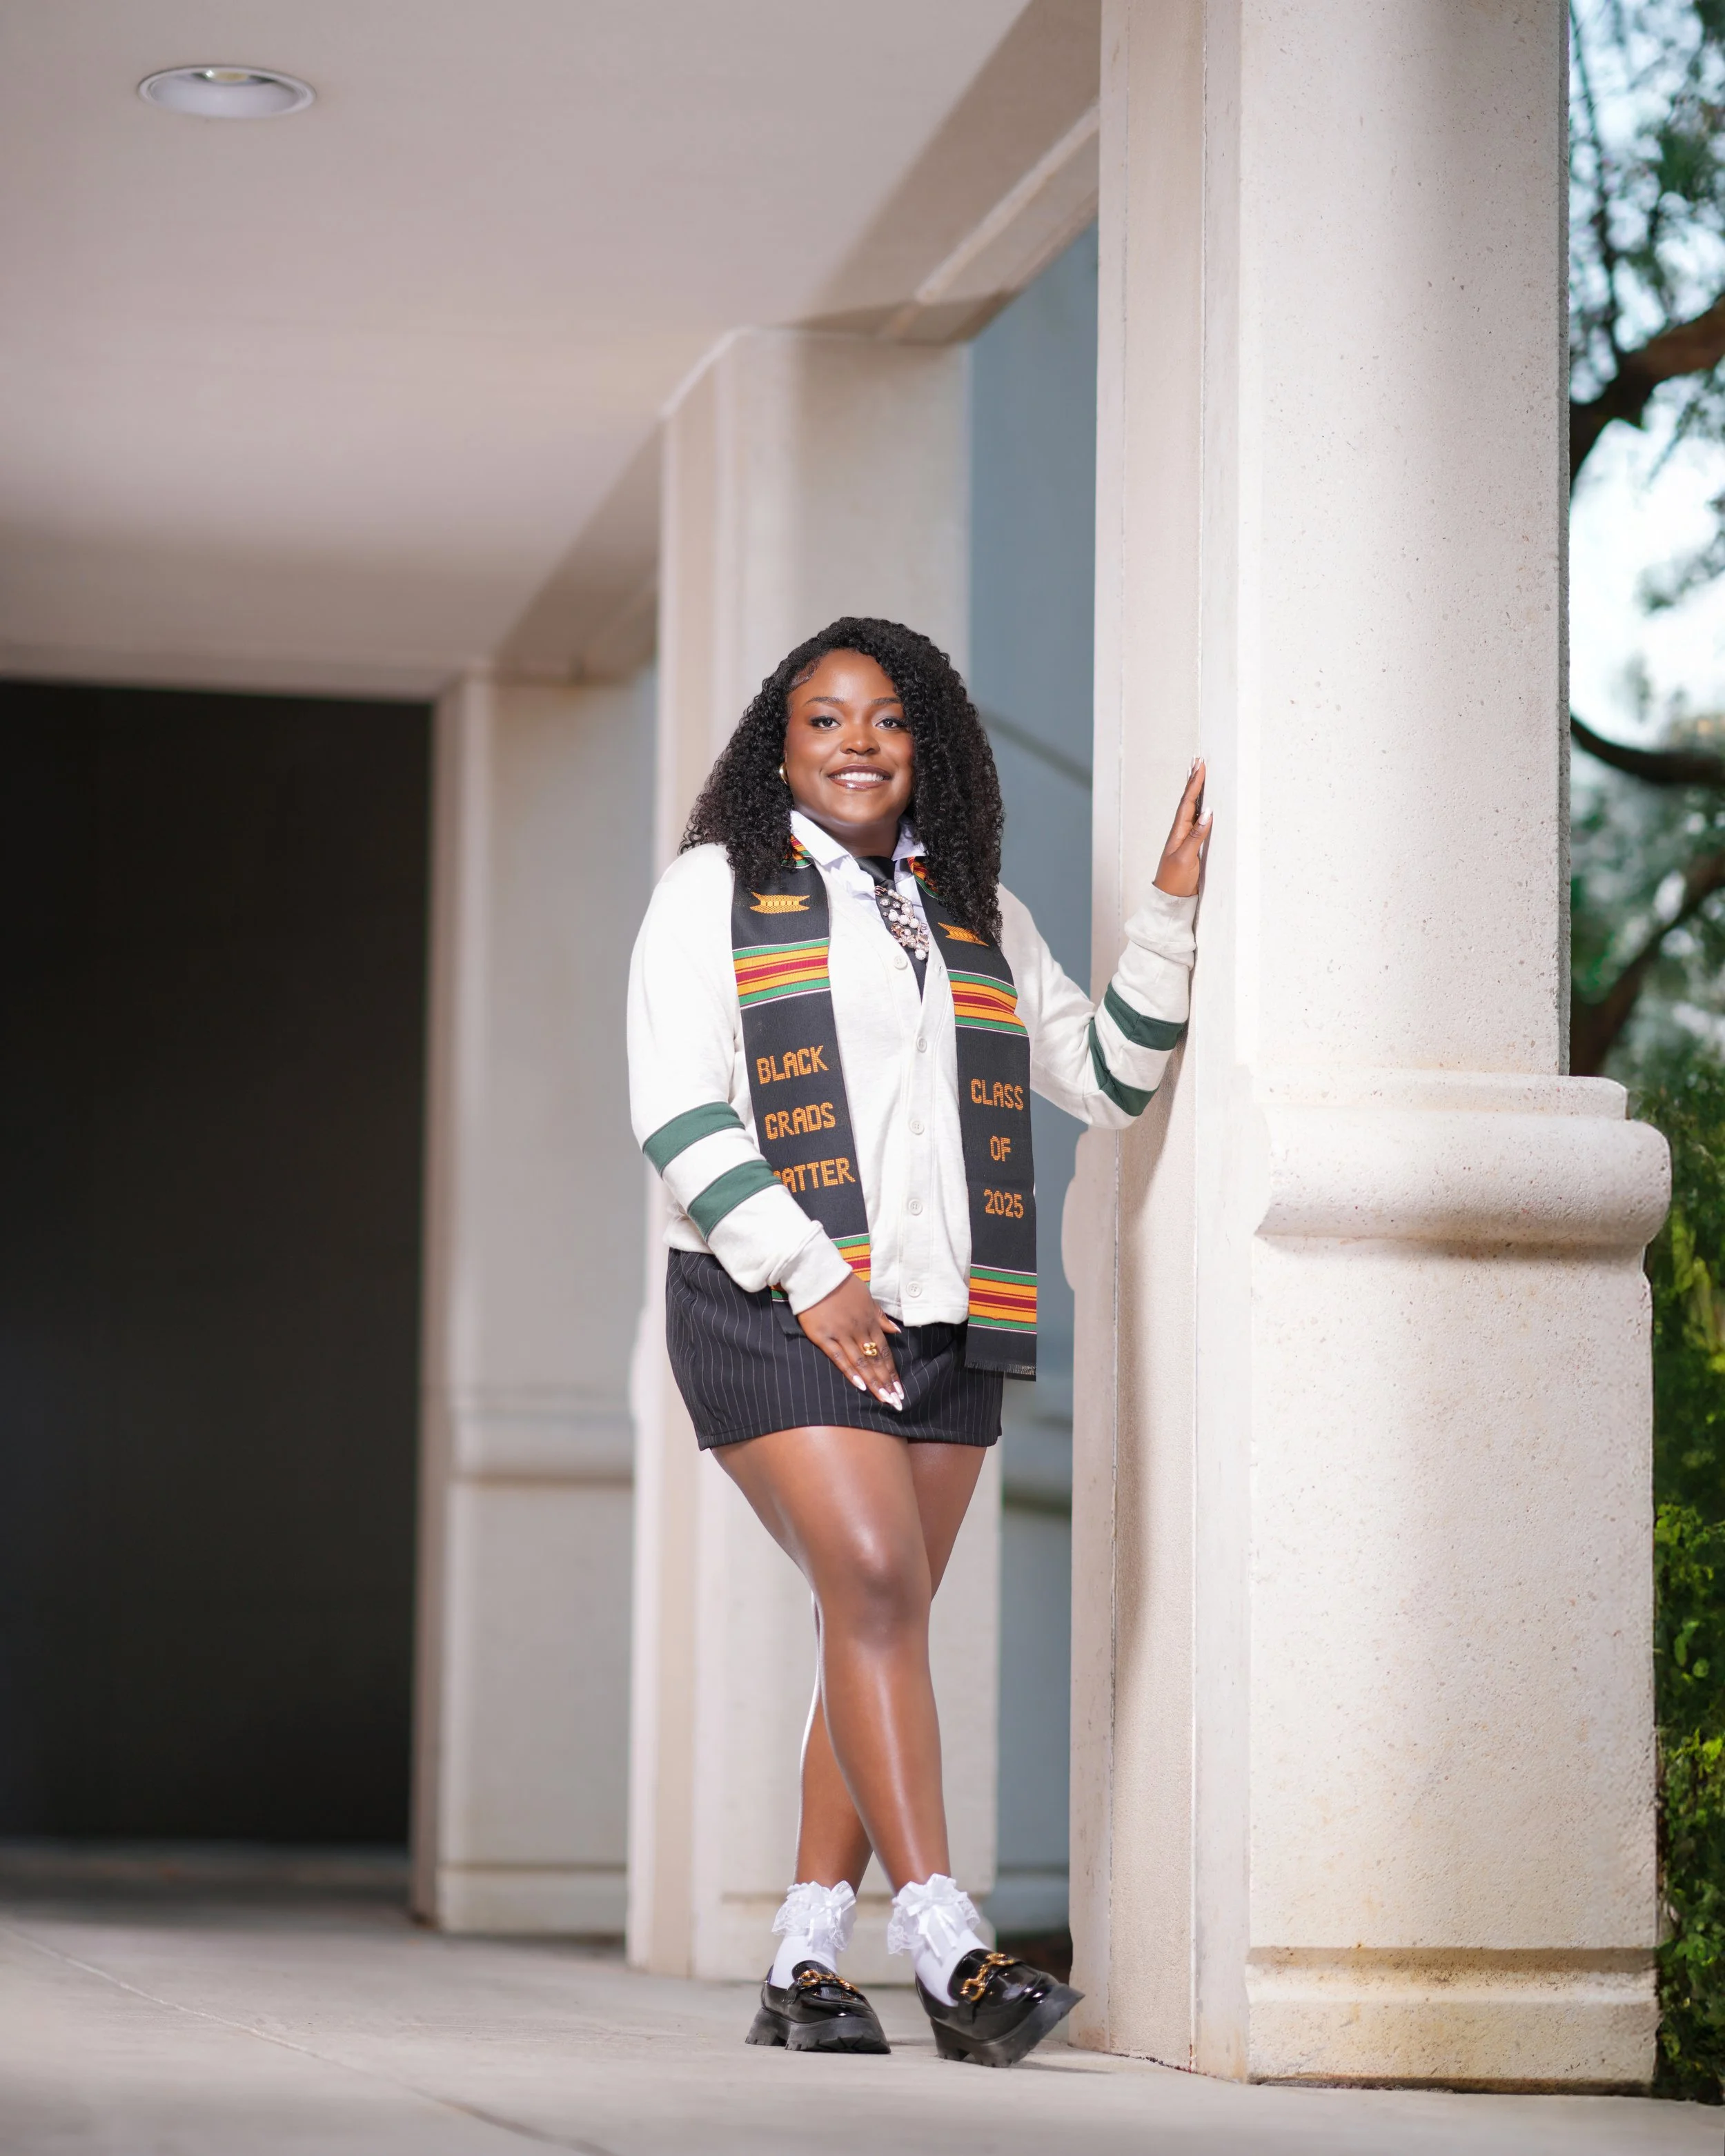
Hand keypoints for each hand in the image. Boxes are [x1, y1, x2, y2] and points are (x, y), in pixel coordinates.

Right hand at [798, 1273, 904, 1409]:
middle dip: (887, 1382)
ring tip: (883, 1399)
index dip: (892, 1372)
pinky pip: (839, 1358)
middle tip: (896, 1402)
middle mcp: (859, 1329)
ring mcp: (841, 1334)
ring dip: (874, 1382)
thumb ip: (880, 1317)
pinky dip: (850, 1372)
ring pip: (861, 1362)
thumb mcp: (867, 1297)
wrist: (816, 1274)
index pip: (884, 1351)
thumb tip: (896, 1331)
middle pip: (876, 1360)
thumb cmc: (842, 1285)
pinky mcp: (823, 1337)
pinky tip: (860, 1386)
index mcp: (870, 1320)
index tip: (900, 1389)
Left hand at [1154, 758, 1212, 896]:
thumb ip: (1196, 836)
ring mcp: (1185, 837)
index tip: (1200, 766)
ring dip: (1195, 790)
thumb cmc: (1176, 880)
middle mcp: (1181, 831)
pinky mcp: (1191, 845)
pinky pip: (1196, 820)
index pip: (1187, 802)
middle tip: (1197, 760)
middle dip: (1193, 780)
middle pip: (1188, 800)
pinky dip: (1199, 806)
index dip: (1194, 784)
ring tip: (1198, 773)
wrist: (1169, 899)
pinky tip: (1202, 802)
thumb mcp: (1186, 858)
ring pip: (1192, 808)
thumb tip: (1208, 812)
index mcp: (1178, 831)